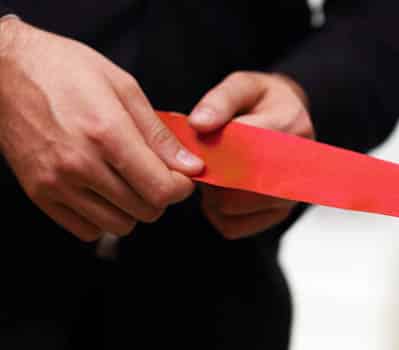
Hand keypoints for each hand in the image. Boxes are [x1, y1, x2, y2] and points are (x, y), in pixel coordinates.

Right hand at [0, 19, 203, 240]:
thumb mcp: (123, 87)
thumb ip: (159, 133)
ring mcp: (56, 183)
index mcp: (106, 133)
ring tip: (128, 181)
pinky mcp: (39, 194)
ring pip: (118, 225)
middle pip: (145, 210)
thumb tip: (190, 166)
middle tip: (156, 174)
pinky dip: (102, 218)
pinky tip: (103, 191)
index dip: (181, 187)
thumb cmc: (64, 70)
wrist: (5, 70)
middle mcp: (80, 164)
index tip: (182, 176)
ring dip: (133, 209)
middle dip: (161, 196)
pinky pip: (86, 229)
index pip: (160, 189)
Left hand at [189, 72, 313, 238]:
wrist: (291, 119)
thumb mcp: (244, 86)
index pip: (246, 151)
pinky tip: (221, 189)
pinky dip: (216, 211)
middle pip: (237, 186)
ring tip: (213, 170)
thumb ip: (220, 100)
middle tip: (201, 158)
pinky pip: (232, 226)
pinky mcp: (276, 216)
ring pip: (231, 208)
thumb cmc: (264, 102)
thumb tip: (198, 124)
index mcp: (290, 128)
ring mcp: (289, 197)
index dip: (213, 152)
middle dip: (209, 173)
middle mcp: (297, 168)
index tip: (198, 142)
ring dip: (211, 191)